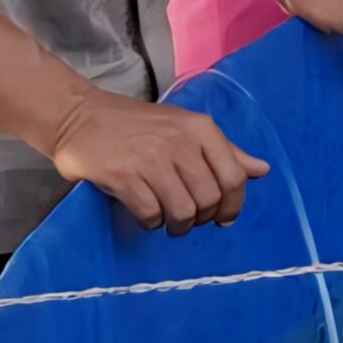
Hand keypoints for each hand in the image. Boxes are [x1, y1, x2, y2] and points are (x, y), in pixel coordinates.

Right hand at [47, 91, 269, 236]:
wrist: (80, 116)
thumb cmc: (138, 125)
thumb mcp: (186, 129)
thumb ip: (225, 151)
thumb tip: (262, 170)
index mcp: (201, 129)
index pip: (234, 176)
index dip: (232, 205)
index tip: (222, 218)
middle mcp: (180, 141)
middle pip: (210, 198)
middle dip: (202, 218)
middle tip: (189, 219)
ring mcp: (151, 158)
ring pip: (183, 210)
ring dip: (178, 225)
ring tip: (168, 220)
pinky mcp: (122, 175)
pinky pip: (151, 214)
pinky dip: (151, 222)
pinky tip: (146, 214)